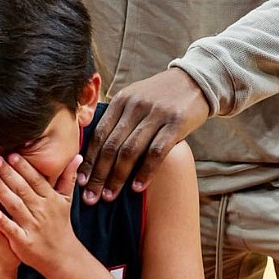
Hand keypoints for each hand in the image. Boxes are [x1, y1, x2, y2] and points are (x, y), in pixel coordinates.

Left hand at [0, 153, 81, 275]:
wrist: (63, 257)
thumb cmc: (60, 226)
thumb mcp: (66, 201)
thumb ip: (68, 177)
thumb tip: (77, 156)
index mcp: (50, 198)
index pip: (35, 179)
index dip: (23, 166)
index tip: (10, 152)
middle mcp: (42, 210)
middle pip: (22, 189)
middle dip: (7, 173)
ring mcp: (33, 226)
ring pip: (15, 206)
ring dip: (1, 191)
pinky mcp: (24, 242)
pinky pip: (12, 230)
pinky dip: (2, 221)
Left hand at [77, 69, 208, 202]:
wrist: (198, 80)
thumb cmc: (163, 96)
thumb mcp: (137, 98)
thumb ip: (119, 118)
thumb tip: (97, 148)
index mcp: (122, 100)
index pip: (99, 134)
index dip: (88, 160)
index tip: (80, 182)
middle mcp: (135, 106)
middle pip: (111, 146)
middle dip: (98, 174)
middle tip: (90, 198)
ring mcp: (156, 114)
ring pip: (130, 151)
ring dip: (117, 177)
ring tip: (109, 197)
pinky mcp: (176, 123)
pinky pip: (156, 152)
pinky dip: (145, 172)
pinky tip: (137, 188)